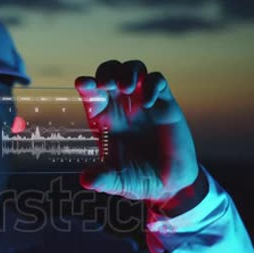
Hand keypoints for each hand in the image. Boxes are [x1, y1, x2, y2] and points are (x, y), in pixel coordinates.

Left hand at [75, 60, 205, 213]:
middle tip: (109, 84)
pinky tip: (149, 101)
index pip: (90, 95)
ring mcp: (142, 102)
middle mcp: (121, 107)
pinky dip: (152, 83)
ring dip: (128, 71)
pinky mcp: (165, 103)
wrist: (171, 183)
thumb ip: (104, 180)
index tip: (82, 83)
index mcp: (104, 120)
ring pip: (132, 69)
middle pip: (109, 73)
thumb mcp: (119, 182)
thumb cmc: (139, 179)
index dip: (85, 86)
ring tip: (126, 87)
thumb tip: (86, 180)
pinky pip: (157, 80)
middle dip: (107, 72)